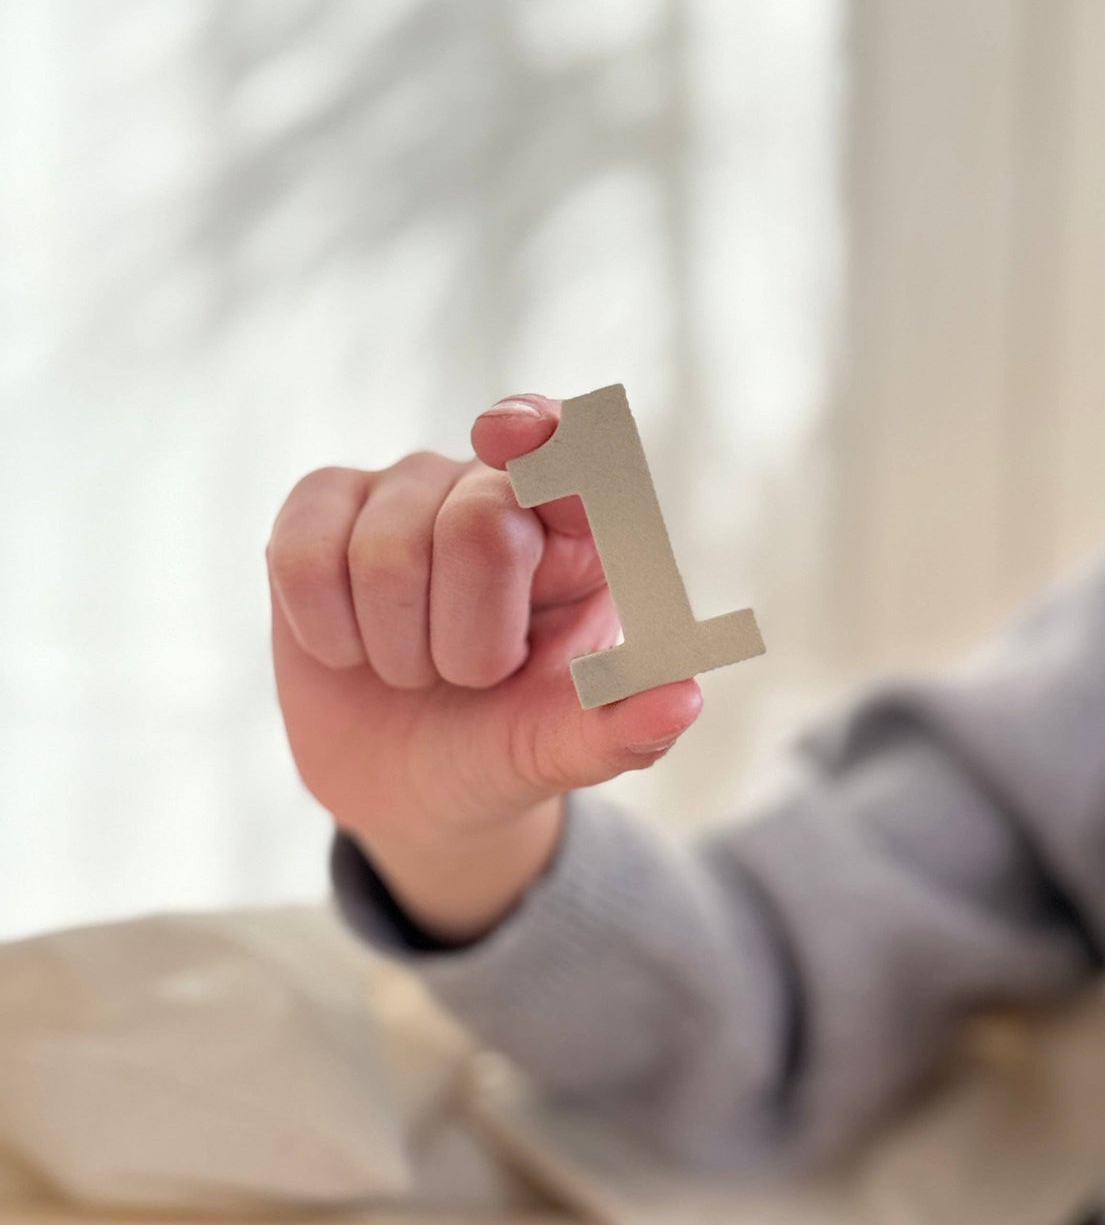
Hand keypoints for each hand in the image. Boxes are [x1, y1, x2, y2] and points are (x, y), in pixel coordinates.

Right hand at [267, 396, 701, 938]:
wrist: (405, 786)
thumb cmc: (500, 748)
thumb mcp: (557, 751)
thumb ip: (619, 729)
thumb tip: (682, 701)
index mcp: (578, 536)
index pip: (575, 453)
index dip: (547, 437)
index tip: (508, 439)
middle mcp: (495, 492)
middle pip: (477, 522)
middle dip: (469, 640)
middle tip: (471, 677)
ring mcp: (406, 493)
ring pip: (383, 551)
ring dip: (398, 648)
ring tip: (413, 669)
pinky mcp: (321, 511)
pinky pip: (303, 553)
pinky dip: (326, 629)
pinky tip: (348, 648)